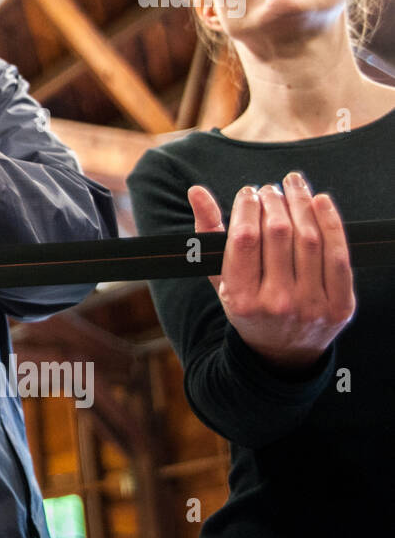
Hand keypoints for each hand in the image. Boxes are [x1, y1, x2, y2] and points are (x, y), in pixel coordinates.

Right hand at [189, 172, 354, 373]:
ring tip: (293, 186)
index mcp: (240, 298)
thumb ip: (208, 233)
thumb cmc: (248, 305)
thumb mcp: (220, 277)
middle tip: (271, 189)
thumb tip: (196, 191)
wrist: (282, 351)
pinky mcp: (340, 306)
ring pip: (309, 239)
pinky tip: (320, 201)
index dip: (247, 207)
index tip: (249, 192)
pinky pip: (339, 255)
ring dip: (301, 203)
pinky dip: (331, 222)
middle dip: (274, 201)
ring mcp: (311, 306)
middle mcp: (276, 304)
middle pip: (277, 234)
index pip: (244, 239)